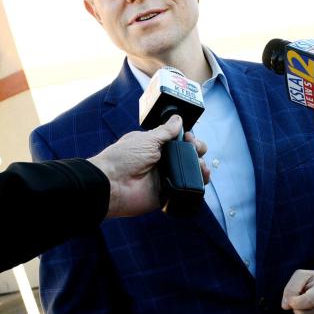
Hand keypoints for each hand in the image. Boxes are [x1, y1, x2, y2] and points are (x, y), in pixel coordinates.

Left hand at [88, 115, 208, 218]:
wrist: (112, 184)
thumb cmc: (124, 158)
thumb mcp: (147, 139)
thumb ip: (165, 131)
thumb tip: (178, 119)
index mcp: (156, 146)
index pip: (179, 141)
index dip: (188, 138)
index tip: (190, 137)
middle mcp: (162, 161)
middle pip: (187, 155)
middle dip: (197, 151)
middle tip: (196, 150)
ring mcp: (165, 178)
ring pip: (190, 172)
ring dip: (200, 167)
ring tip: (201, 166)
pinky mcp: (167, 194)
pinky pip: (185, 190)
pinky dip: (196, 186)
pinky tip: (202, 179)